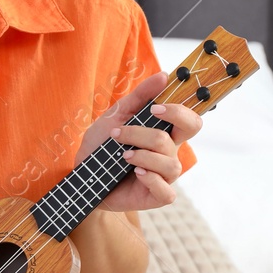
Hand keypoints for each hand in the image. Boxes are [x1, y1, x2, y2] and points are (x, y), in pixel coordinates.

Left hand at [74, 71, 202, 213]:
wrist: (82, 174)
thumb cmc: (102, 144)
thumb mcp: (116, 115)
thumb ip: (140, 96)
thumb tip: (164, 76)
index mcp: (165, 133)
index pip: (190, 121)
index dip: (180, 112)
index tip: (156, 108)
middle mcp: (168, 153)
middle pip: (184, 137)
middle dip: (152, 132)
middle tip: (125, 133)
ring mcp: (164, 176)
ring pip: (171, 163)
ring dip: (143, 155)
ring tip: (122, 155)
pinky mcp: (155, 196)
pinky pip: (166, 191)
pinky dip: (152, 180)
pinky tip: (135, 173)